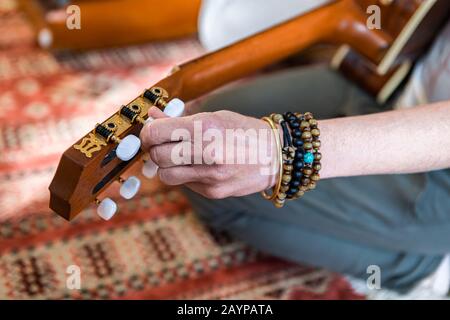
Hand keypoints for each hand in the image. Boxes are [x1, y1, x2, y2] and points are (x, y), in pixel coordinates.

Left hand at [140, 107, 278, 198]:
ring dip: (166, 166)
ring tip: (178, 157)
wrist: (276, 155)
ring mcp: (210, 176)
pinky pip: (185, 184)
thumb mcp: (214, 117)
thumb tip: (151, 117)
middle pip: (157, 156)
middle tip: (161, 145)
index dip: (147, 133)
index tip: (150, 133)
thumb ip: (180, 120)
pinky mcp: (214, 192)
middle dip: (154, 150)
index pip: (156, 133)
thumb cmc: (244, 131)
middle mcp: (207, 152)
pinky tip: (200, 166)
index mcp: (206, 127)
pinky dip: (185, 175)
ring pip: (165, 176)